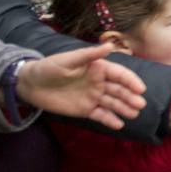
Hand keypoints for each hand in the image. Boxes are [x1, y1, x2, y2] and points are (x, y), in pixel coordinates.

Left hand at [15, 45, 145, 129]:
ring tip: (133, 114)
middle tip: (139, 105)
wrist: (30, 85)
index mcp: (97, 69)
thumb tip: (110, 46)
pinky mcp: (85, 110)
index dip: (131, 81)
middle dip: (130, 97)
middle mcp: (99, 83)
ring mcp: (93, 97)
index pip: (119, 75)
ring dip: (124, 108)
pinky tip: (118, 125)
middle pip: (119, 90)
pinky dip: (110, 120)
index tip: (140, 89)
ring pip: (113, 103)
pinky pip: (100, 115)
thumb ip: (88, 55)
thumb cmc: (49, 68)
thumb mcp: (67, 60)